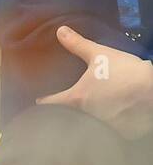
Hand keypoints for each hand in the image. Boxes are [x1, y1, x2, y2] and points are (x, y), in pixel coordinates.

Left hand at [37, 25, 152, 139]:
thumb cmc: (125, 72)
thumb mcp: (100, 55)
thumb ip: (78, 45)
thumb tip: (60, 31)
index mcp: (78, 99)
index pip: (53, 103)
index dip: (45, 101)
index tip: (39, 102)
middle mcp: (89, 116)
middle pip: (71, 118)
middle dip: (68, 113)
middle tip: (66, 107)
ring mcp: (107, 127)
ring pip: (91, 126)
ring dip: (88, 120)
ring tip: (90, 112)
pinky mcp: (124, 134)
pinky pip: (112, 132)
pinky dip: (109, 126)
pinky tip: (112, 119)